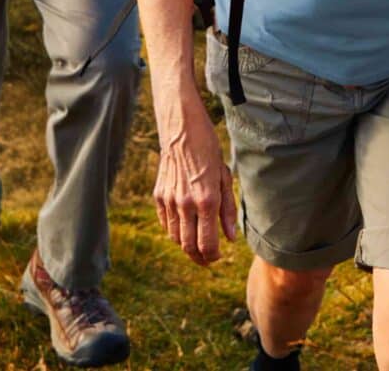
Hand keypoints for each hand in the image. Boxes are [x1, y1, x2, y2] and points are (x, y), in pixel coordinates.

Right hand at [152, 104, 236, 265]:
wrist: (182, 130)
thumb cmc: (208, 151)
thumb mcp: (225, 177)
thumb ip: (227, 210)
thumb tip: (230, 238)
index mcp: (206, 201)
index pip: (207, 244)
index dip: (213, 256)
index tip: (218, 256)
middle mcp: (185, 204)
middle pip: (189, 247)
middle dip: (199, 258)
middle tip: (207, 258)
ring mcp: (169, 201)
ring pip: (175, 238)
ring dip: (187, 246)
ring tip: (197, 244)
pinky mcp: (158, 195)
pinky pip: (165, 223)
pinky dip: (175, 231)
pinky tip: (185, 227)